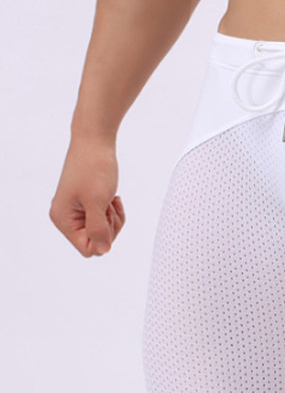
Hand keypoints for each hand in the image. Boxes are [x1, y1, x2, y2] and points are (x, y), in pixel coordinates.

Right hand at [49, 136, 125, 256]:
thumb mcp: (97, 202)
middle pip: (98, 242)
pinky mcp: (87, 204)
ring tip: (110, 199)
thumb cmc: (94, 168)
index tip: (105, 217)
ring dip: (113, 218)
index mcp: (62, 219)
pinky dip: (114, 211)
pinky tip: (113, 197)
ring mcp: (77, 211)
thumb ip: (98, 229)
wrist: (95, 141)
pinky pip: (106, 220)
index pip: (88, 249)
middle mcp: (66, 218)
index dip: (103, 238)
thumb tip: (102, 251)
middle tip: (109, 205)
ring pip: (104, 231)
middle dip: (110, 227)